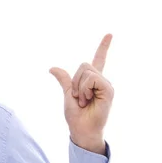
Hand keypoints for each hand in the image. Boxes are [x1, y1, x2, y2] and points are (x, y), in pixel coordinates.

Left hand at [49, 34, 113, 153]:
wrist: (81, 129)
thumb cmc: (76, 115)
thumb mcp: (67, 93)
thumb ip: (64, 79)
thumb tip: (52, 68)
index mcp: (92, 81)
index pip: (99, 59)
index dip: (104, 47)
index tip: (109, 34)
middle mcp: (101, 81)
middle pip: (84, 65)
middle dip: (75, 81)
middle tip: (79, 98)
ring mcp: (106, 85)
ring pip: (86, 71)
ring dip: (79, 87)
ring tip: (84, 101)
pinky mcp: (109, 90)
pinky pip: (92, 79)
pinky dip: (85, 89)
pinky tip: (88, 100)